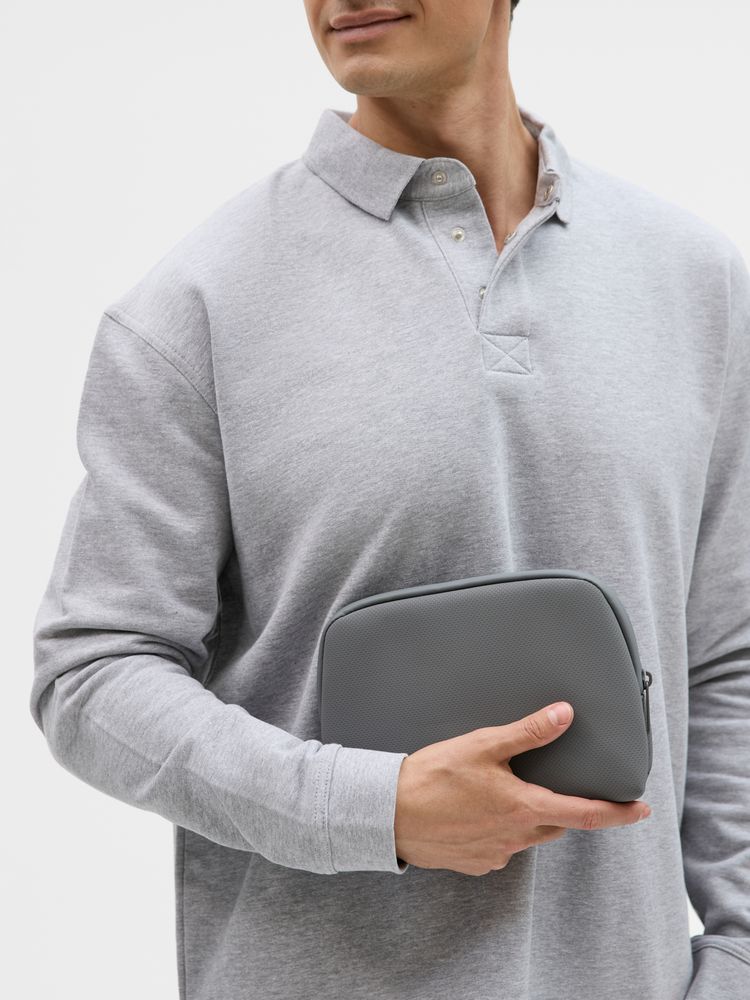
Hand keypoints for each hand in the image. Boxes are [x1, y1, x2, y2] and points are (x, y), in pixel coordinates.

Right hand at [393, 701, 650, 874]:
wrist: (388, 813)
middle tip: (558, 785)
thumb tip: (564, 715)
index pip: (586, 814)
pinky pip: (502, 846)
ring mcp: (495, 854)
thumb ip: (528, 733)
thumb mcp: (483, 745)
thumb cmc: (433, 776)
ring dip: (529, 816)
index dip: (618, 813)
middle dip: (565, 807)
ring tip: (506, 793)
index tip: (641, 811)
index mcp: (524, 807)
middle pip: (557, 823)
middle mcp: (515, 837)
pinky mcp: (475, 862)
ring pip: (529, 835)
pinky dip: (501, 829)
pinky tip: (477, 810)